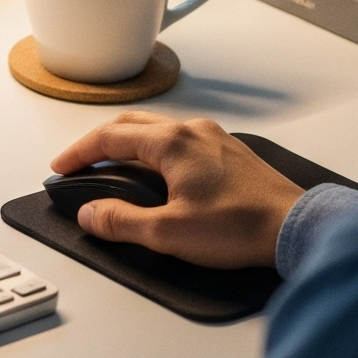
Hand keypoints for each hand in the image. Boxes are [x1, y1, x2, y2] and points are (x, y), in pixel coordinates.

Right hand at [50, 112, 304, 268]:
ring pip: (158, 130)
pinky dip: (156, 150)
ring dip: (129, 143)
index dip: (79, 153)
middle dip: (100, 142)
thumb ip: (121, 222)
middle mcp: (192, 131)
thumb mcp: (168, 233)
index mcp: (172, 143)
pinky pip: (181, 141)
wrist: (295, 228)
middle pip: (131, 125)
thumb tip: (89, 214)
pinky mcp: (231, 153)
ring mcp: (214, 138)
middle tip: (81, 164)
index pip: (109, 137)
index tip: (62, 169)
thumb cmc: (240, 227)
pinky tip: (159, 173)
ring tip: (114, 168)